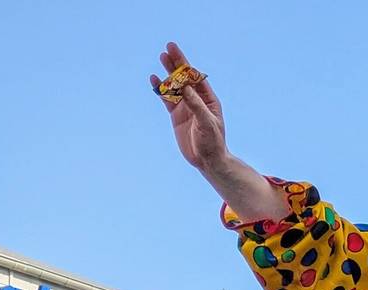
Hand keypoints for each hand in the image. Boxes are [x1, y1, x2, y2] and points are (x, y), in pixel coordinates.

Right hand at [151, 43, 227, 172]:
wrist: (207, 161)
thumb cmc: (212, 142)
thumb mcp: (206, 122)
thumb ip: (195, 104)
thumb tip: (185, 86)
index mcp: (208, 100)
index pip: (195, 78)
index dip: (186, 64)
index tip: (176, 52)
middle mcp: (197, 101)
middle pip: (185, 78)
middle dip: (177, 64)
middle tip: (168, 49)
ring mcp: (186, 107)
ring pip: (175, 86)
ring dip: (169, 73)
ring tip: (162, 58)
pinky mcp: (177, 116)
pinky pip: (167, 99)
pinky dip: (161, 89)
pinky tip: (155, 80)